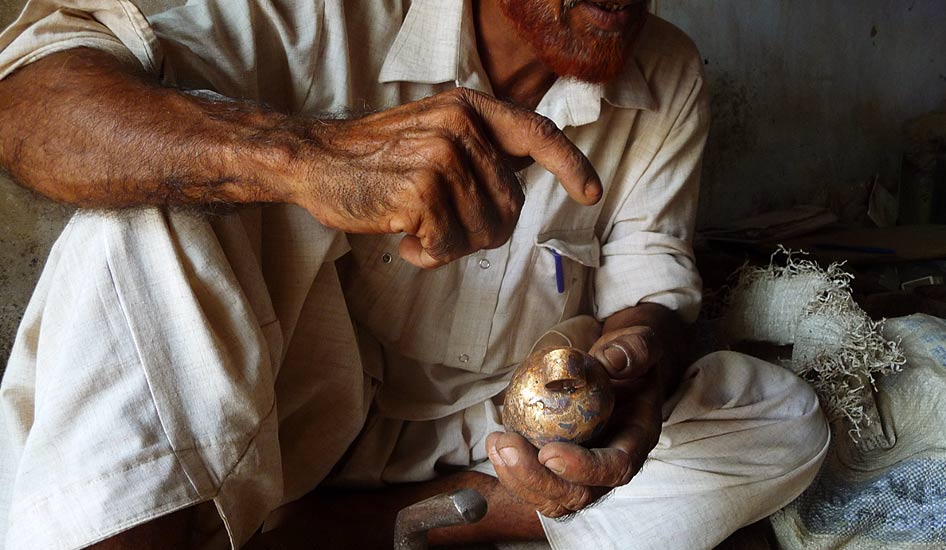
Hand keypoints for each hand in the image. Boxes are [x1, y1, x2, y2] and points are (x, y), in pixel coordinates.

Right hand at [291, 87, 600, 267]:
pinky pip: (448, 247)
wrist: (315, 161)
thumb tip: (529, 167)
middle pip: (511, 207)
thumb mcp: (435, 132)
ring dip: (451, 246)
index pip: (537, 133)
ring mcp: (441, 157)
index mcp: (469, 108)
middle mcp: (460, 127)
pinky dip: (426, 255)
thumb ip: (482, 147)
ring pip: (483, 233)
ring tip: (416, 227)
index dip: (571, 164)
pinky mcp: (420, 192)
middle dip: (483, 232)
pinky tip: (401, 238)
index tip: (591, 192)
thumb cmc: (377, 158)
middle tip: (442, 226)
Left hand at [488, 326, 662, 517]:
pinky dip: (512, 467)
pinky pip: (536, 478)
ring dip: (519, 477)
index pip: (615, 468)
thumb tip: (611, 360)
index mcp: (636, 439)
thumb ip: (636, 349)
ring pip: (553, 495)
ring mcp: (584, 468)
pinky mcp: (559, 463)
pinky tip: (496, 441)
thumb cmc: (631, 353)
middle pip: (578, 493)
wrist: (619, 364)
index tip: (548, 453)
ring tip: (497, 443)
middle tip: (509, 446)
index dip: (582, 469)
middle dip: (538, 478)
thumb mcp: (641, 341)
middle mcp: (611, 463)